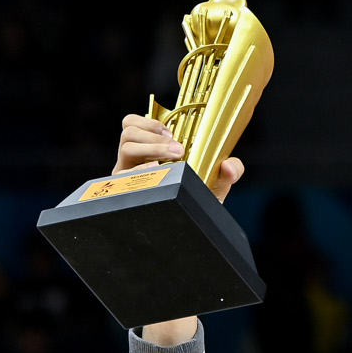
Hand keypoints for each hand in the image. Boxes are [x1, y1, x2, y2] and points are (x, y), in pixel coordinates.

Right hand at [114, 114, 244, 202]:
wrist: (192, 230)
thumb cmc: (198, 202)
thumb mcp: (216, 184)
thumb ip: (229, 171)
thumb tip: (229, 166)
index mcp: (149, 151)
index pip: (133, 124)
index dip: (149, 123)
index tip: (172, 133)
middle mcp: (134, 162)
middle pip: (128, 134)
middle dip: (154, 137)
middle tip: (178, 150)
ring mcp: (127, 177)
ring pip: (125, 149)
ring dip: (151, 149)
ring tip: (171, 160)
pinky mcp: (124, 192)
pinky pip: (122, 177)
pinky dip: (139, 170)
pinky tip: (155, 172)